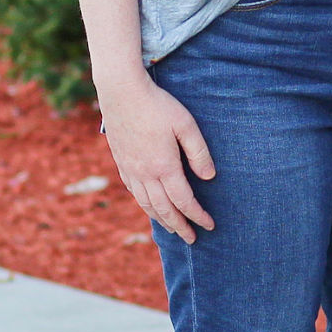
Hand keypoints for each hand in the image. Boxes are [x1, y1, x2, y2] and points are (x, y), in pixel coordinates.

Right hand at [99, 75, 215, 242]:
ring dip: (162, 220)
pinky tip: (149, 206)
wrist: (121, 92)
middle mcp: (145, 174)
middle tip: (192, 239)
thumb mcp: (186, 124)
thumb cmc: (158, 105)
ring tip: (172, 229)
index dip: (198, 216)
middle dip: (180, 226)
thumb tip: (209, 177)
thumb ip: (199, 153)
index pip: (184, 201)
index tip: (210, 225)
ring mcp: (131, 169)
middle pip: (165, 209)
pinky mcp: (121, 162)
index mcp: (164, 166)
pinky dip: (144, 204)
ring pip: (147, 204)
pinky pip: (134, 191)